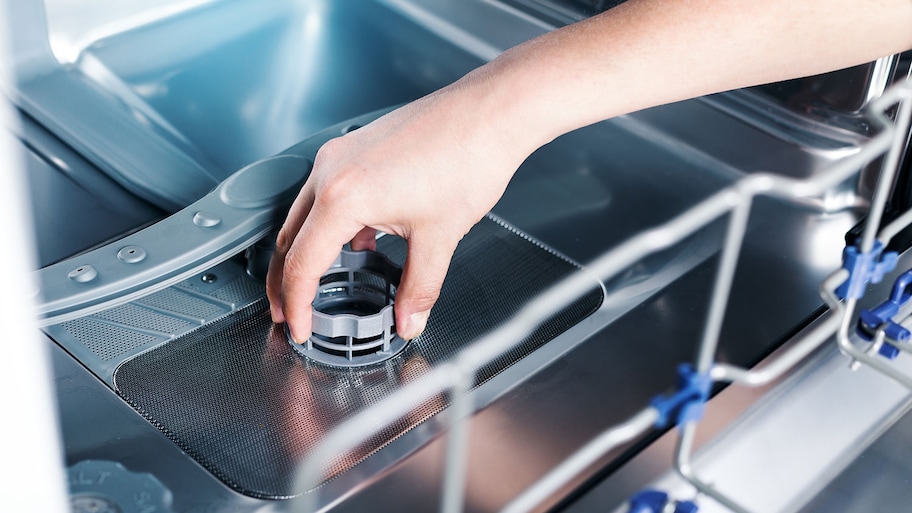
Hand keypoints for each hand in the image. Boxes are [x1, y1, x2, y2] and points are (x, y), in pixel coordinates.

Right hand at [266, 78, 533, 342]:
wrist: (490, 112)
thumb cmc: (468, 156)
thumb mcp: (439, 237)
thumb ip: (419, 288)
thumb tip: (409, 318)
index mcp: (342, 196)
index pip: (301, 264)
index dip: (296, 304)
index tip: (298, 327)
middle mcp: (331, 170)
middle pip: (289, 238)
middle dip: (284, 282)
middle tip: (288, 312)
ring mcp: (340, 154)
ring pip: (304, 214)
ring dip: (304, 252)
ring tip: (315, 284)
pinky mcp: (356, 147)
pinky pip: (325, 193)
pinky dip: (328, 224)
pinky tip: (354, 244)